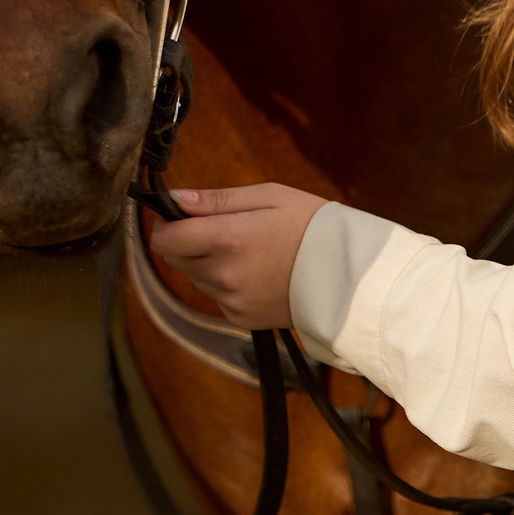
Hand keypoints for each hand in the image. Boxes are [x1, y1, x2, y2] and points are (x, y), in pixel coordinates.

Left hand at [145, 182, 330, 330]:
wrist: (348, 274)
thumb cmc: (311, 225)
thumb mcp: (268, 196)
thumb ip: (217, 200)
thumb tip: (176, 200)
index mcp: (227, 238)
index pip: (165, 240)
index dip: (167, 225)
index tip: (182, 216)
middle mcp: (223, 275)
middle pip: (176, 259)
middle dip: (188, 242)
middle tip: (223, 230)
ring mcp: (231, 301)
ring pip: (196, 279)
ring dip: (207, 263)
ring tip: (247, 251)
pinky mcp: (241, 318)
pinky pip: (217, 297)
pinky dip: (226, 284)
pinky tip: (256, 272)